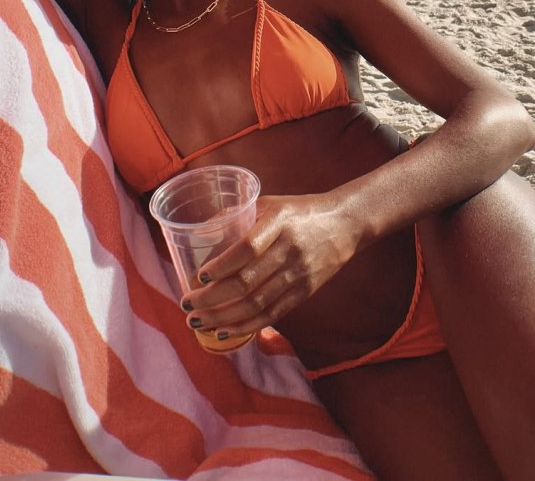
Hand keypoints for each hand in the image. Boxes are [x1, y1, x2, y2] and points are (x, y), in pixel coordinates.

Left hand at [181, 193, 359, 339]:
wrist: (346, 223)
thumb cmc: (301, 211)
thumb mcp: (272, 204)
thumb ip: (240, 217)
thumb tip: (202, 234)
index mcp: (280, 221)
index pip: (247, 248)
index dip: (221, 265)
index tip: (198, 276)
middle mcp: (290, 249)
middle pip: (247, 282)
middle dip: (212, 298)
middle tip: (187, 304)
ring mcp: (299, 274)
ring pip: (256, 304)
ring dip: (222, 317)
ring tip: (197, 322)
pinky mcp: (305, 292)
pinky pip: (272, 314)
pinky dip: (246, 326)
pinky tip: (223, 331)